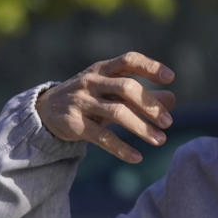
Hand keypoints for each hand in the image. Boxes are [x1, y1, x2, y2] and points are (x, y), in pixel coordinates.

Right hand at [36, 52, 175, 162]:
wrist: (45, 111)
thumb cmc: (89, 98)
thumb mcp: (111, 92)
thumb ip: (140, 95)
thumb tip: (172, 99)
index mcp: (103, 69)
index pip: (128, 60)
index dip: (150, 67)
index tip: (171, 78)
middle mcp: (91, 82)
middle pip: (126, 87)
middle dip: (150, 105)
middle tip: (168, 122)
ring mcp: (81, 102)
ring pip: (116, 113)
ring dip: (141, 128)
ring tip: (160, 140)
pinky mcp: (74, 124)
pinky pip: (102, 136)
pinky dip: (121, 148)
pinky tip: (137, 157)